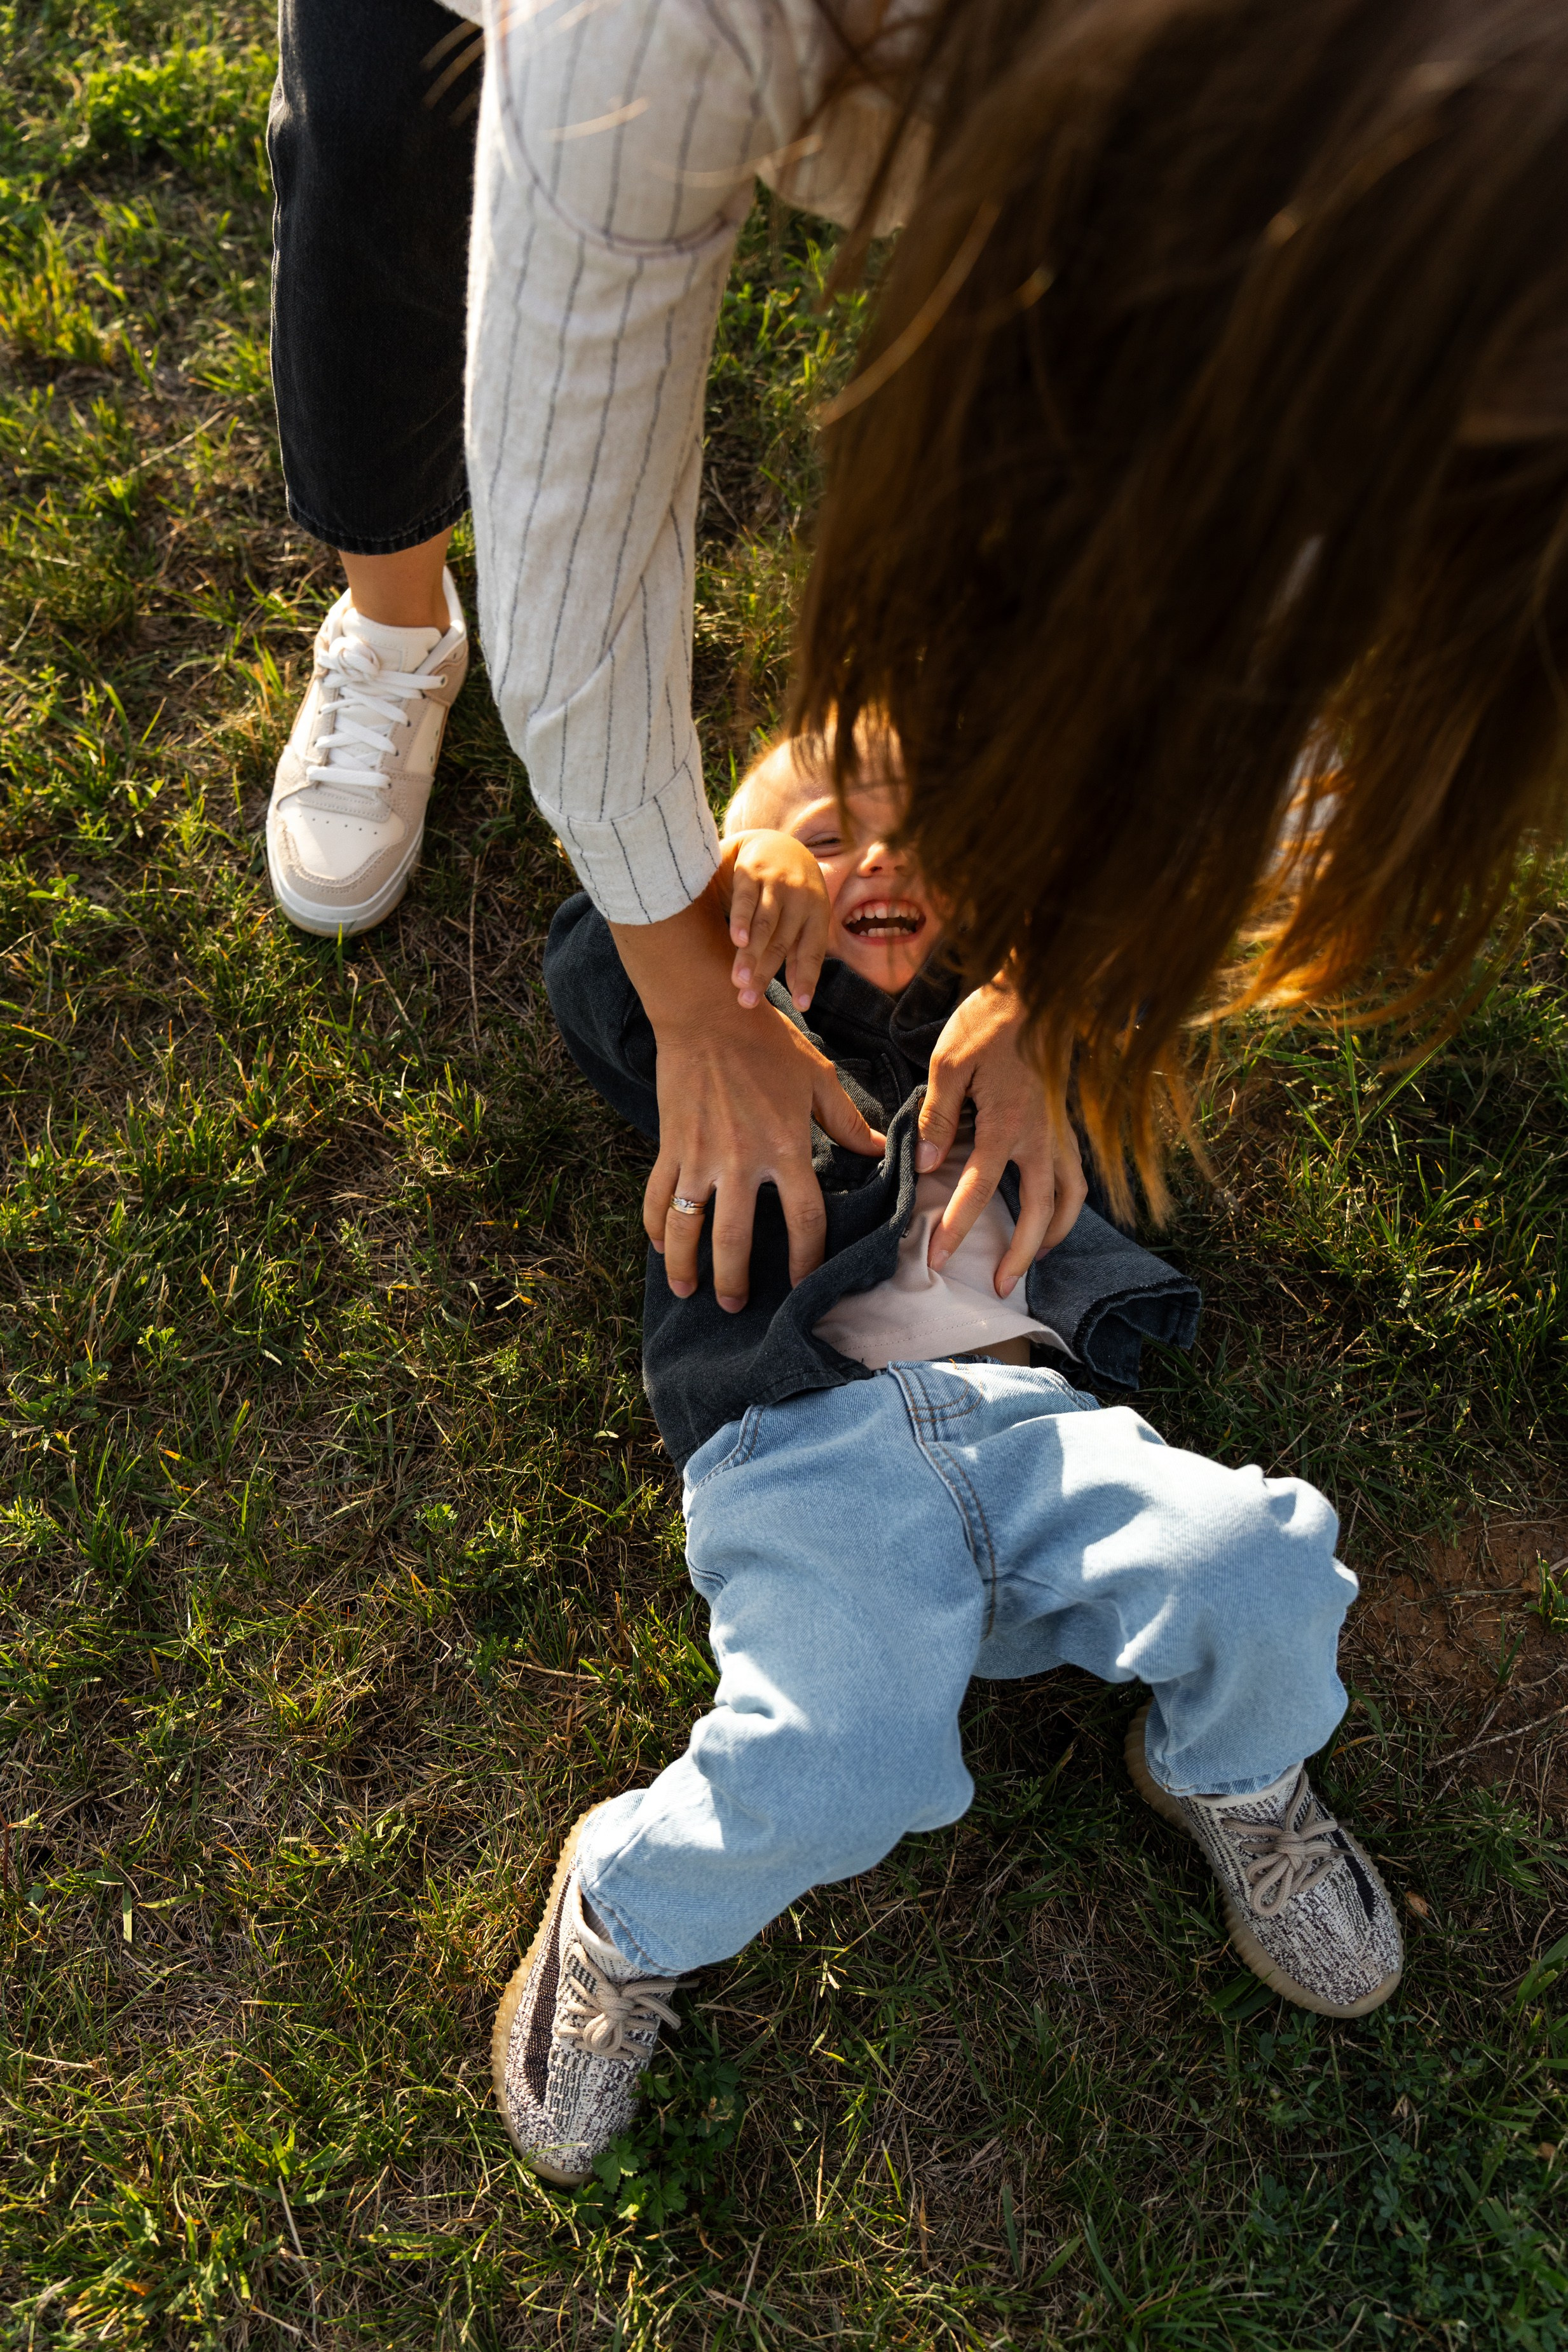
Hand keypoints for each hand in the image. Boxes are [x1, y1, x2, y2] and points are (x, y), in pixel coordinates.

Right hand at [609, 893, 885, 1310]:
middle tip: (737, 1306)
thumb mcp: (818, 1079)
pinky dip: (654, 1226)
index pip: (802, 1219)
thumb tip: (879, 1151)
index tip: (804, 1283)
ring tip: (688, 1291)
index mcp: (785, 1146)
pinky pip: (656, 1196)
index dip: (806, 1259)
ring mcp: (698, 1155)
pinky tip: (660, 1247)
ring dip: (685, 1265)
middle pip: (735, 1239)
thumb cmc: (769, 1043)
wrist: (706, 1012)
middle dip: (735, 1280)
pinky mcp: (670, 1145)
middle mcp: (740, 1159)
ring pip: (686, 1226)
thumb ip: (846, 1122)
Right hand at [714, 829, 831, 1009]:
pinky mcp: (752, 872)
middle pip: (782, 943)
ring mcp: (777, 884)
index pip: (813, 952)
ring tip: (737, 981)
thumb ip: (800, 955)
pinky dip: (742, 921)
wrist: (775, 842)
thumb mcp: (802, 920)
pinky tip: (737, 941)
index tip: (800, 1006)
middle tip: (747, 1001)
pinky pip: (746, 900)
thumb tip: (801, 1001)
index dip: (807, 979)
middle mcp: (801, 899)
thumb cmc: (791, 893)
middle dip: (765, 973)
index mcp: (817, 914)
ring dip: (750, 954)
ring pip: (764, 925)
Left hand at [918, 974, 1086, 1293]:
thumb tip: (929, 1166)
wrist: (1036, 988)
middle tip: (1000, 1288)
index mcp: (1007, 1123)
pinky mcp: (1066, 1124)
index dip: (958, 1228)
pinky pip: (1076, 1176)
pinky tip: (1050, 1214)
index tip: (938, 1260)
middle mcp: (1042, 1136)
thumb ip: (938, 1117)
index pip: (980, 1189)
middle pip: (1042, 1211)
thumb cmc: (988, 1021)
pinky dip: (1068, 1205)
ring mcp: (1061, 1131)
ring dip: (1053, 1235)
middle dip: (1020, 1254)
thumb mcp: (949, 1062)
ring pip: (1072, 1198)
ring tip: (1030, 1260)